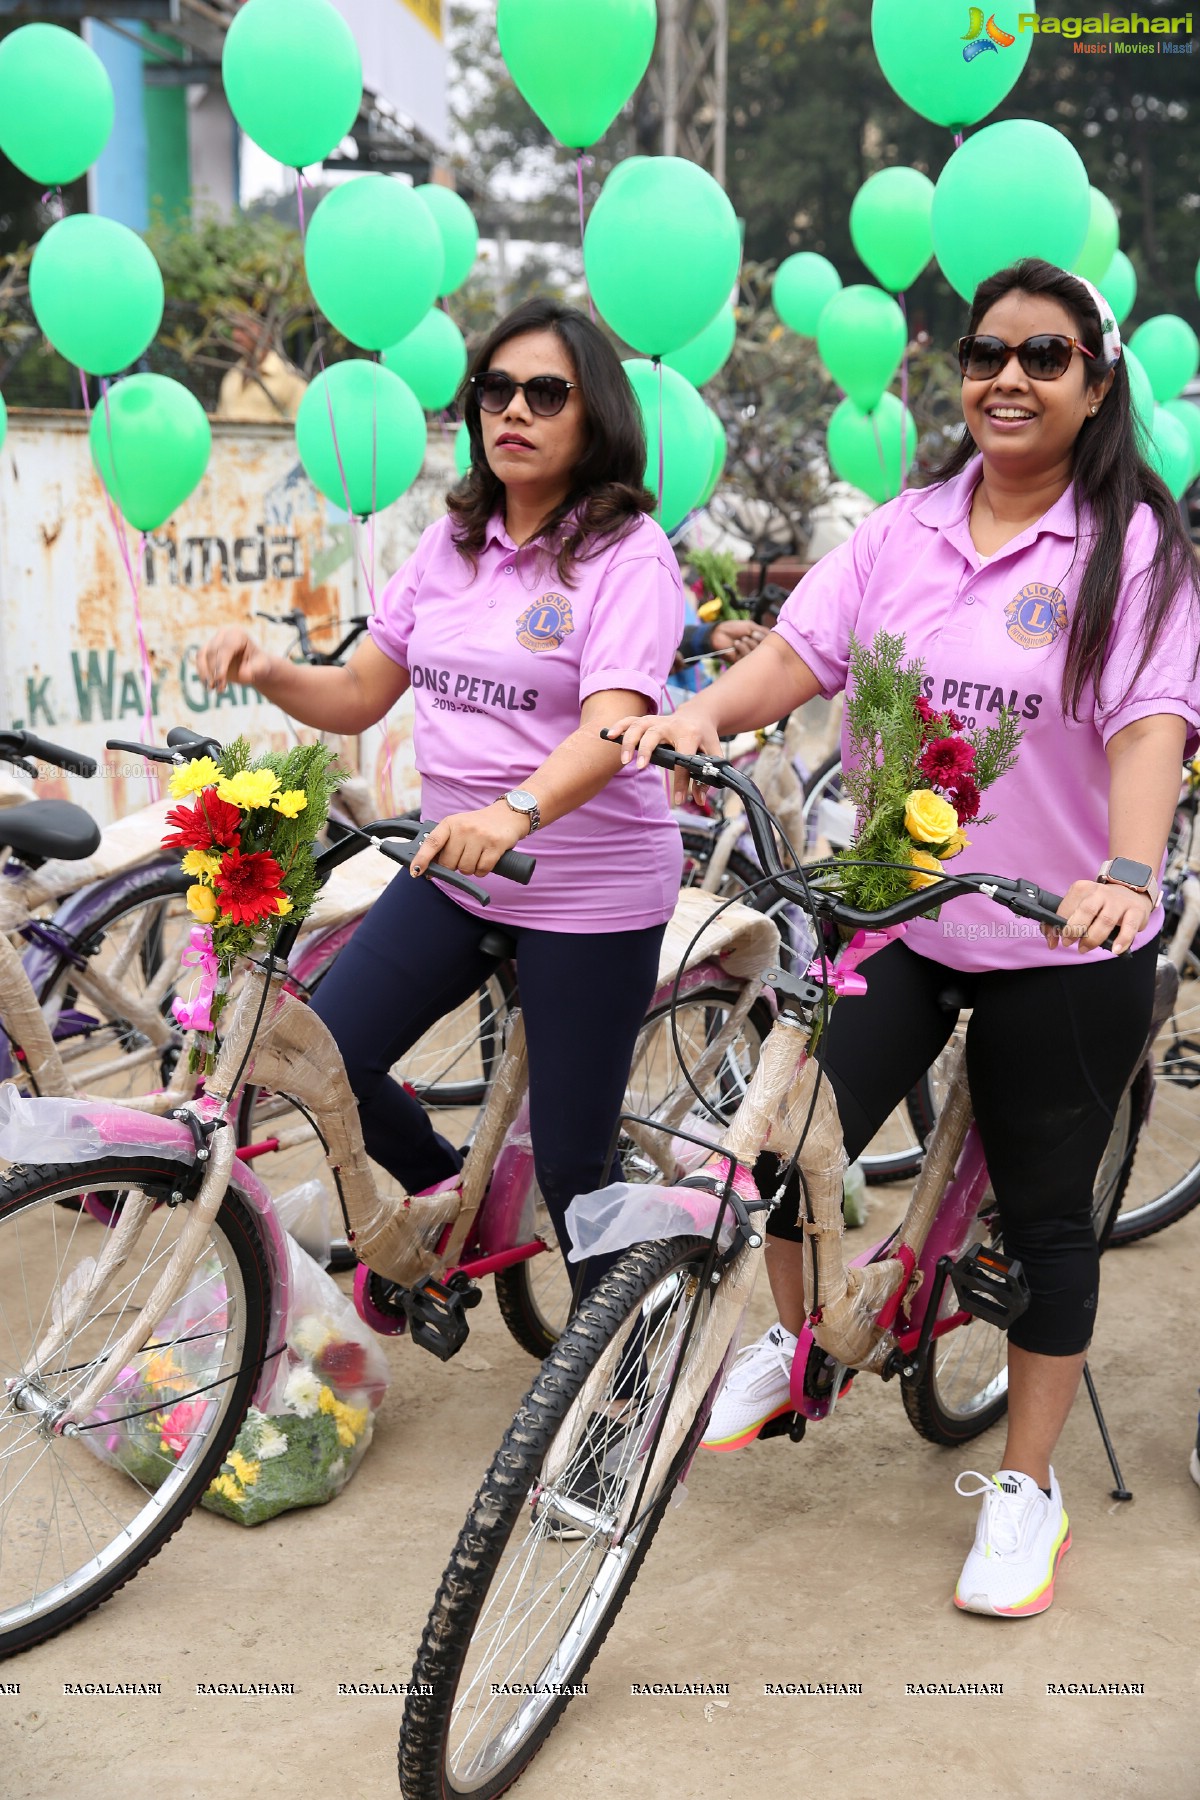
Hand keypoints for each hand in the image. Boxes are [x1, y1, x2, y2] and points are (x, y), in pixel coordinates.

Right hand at [197, 626, 276, 693]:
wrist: (254, 667)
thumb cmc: (259, 665)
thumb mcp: (262, 668)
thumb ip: (254, 670)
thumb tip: (242, 674)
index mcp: (238, 635)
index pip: (226, 648)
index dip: (221, 665)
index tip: (220, 682)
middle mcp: (224, 634)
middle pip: (213, 651)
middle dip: (213, 671)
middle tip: (219, 690)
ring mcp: (214, 641)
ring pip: (202, 655)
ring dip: (204, 673)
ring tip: (210, 689)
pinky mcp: (207, 650)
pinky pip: (200, 660)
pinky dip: (202, 673)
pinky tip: (207, 686)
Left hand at [410, 800, 529, 879]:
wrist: (509, 814)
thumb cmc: (479, 825)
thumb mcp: (458, 827)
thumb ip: (444, 844)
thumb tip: (428, 868)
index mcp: (450, 823)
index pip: (432, 843)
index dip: (422, 859)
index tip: (415, 871)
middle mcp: (463, 828)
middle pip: (449, 863)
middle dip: (455, 866)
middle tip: (464, 857)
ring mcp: (480, 836)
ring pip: (466, 869)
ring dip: (470, 869)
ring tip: (477, 856)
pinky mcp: (495, 845)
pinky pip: (482, 870)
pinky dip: (482, 870)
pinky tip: (486, 860)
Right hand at [606, 704, 722, 806]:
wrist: (698, 715)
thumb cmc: (705, 737)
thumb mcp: (714, 755)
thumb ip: (707, 777)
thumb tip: (699, 800)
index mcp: (690, 734)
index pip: (684, 760)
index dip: (681, 782)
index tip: (678, 800)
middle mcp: (671, 725)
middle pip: (654, 735)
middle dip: (645, 750)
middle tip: (639, 768)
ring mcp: (658, 720)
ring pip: (639, 726)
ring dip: (630, 742)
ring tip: (624, 760)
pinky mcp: (648, 719)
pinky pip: (631, 720)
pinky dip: (619, 727)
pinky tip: (609, 736)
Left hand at [710, 620, 767, 660]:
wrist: (719, 633)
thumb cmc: (734, 628)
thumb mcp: (751, 626)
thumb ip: (764, 632)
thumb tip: (775, 635)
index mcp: (761, 641)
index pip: (771, 643)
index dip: (765, 638)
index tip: (756, 632)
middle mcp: (757, 650)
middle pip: (767, 650)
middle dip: (758, 641)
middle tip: (750, 634)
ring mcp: (750, 656)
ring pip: (758, 655)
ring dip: (750, 644)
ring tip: (742, 638)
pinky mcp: (742, 662)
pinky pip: (748, 658)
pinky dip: (742, 648)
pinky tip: (736, 644)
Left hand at [1042, 879, 1152, 954]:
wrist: (1130, 891)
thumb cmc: (1098, 904)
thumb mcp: (1078, 906)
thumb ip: (1059, 923)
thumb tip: (1051, 943)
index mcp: (1082, 889)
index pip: (1066, 907)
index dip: (1058, 926)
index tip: (1057, 939)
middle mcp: (1100, 892)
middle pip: (1086, 911)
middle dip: (1074, 930)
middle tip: (1069, 943)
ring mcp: (1119, 901)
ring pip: (1105, 920)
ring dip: (1093, 938)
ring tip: (1084, 948)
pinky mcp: (1136, 911)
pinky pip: (1129, 927)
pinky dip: (1122, 940)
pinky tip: (1115, 950)